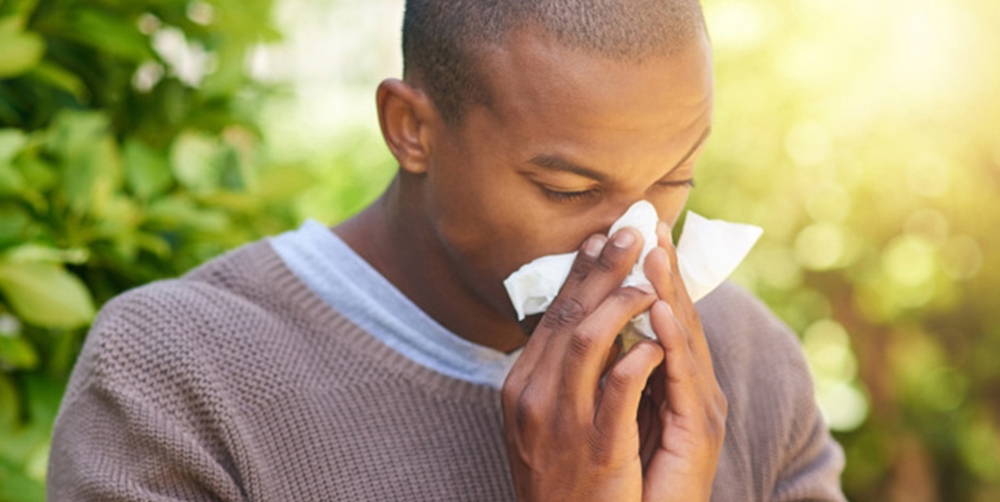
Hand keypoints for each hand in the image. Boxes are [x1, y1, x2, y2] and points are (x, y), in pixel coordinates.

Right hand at [502, 228, 663, 501]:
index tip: (601, 238)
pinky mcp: (596, 447)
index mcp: (521, 384)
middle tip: (631, 231)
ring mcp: (561, 421)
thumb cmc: (561, 474)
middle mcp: (533, 395)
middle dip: (603, 269)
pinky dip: (639, 358)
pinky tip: (658, 340)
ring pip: (587, 340)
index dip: (580, 273)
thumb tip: (583, 323)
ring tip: (651, 281)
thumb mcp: (543, 419)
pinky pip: (618, 390)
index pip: (552, 315)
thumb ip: (557, 373)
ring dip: (623, 303)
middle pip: (569, 314)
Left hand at [636, 221, 727, 501]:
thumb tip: (590, 324)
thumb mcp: (614, 408)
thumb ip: (612, 367)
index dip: (645, 271)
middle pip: (675, 314)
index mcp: (671, 375)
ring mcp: (699, 405)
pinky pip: (681, 379)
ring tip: (654, 252)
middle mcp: (690, 383)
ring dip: (668, 291)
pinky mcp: (699, 429)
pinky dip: (670, 342)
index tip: (629, 230)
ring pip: (683, 337)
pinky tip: (658, 312)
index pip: (657, 312)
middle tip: (649, 222)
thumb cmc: (625, 472)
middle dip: (662, 267)